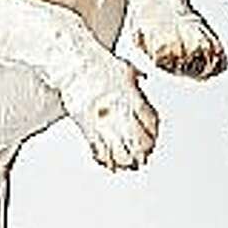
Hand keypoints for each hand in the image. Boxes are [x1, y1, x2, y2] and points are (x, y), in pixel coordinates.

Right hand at [60, 53, 159, 170]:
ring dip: (126, 159)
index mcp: (131, 96)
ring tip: (129, 164)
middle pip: (137, 139)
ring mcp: (103, 119)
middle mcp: (120, 110)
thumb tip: (143, 76)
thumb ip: (135, 75)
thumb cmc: (97, 63)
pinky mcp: (87, 125)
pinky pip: (98, 148)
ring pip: (119, 148)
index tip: (153, 140)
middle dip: (142, 151)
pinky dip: (104, 159)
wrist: (75, 64)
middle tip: (143, 158)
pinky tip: (109, 163)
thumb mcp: (123, 67)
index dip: (153, 134)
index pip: (150, 121)